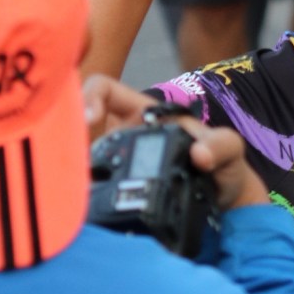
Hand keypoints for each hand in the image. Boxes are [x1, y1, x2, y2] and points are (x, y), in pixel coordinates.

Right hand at [82, 75, 267, 209]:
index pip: (103, 90)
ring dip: (64, 164)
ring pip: (71, 154)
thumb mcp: (231, 150)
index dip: (89, 96)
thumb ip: (224, 145)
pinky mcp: (108, 192)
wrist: (221, 204)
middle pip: (75, 122)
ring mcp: (111, 164)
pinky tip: (73, 203)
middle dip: (63, 132)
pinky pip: (81, 187)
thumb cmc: (223, 166)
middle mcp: (120, 136)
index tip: (89, 119)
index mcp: (143, 114)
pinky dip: (74, 192)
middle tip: (65, 154)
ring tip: (64, 180)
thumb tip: (199, 155)